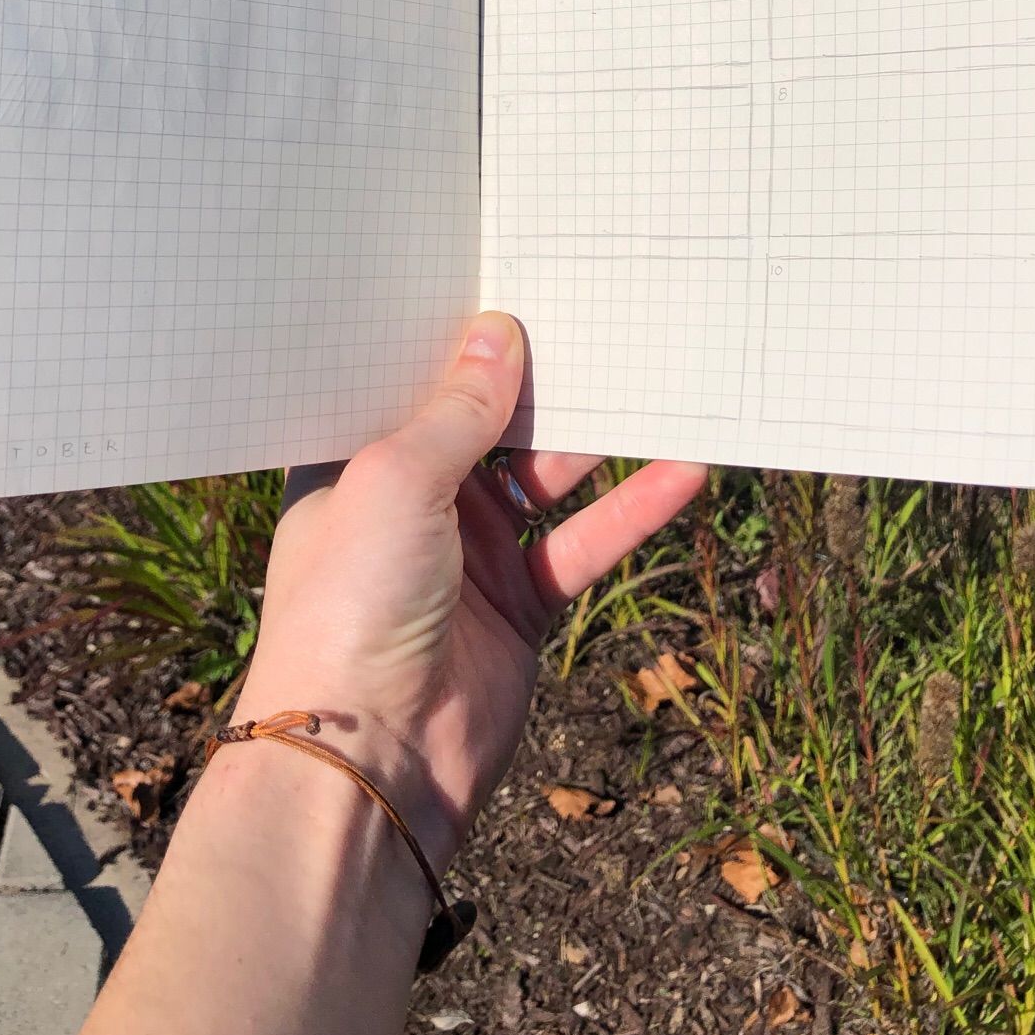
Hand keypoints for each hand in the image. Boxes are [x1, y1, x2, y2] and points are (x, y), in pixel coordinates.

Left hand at [231, 310, 708, 869]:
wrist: (369, 759)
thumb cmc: (350, 606)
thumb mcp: (397, 479)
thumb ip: (459, 409)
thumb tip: (500, 329)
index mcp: (352, 461)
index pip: (409, 381)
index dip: (455, 337)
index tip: (510, 275)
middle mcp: (409, 501)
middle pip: (488, 422)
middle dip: (540, 377)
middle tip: (604, 312)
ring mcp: (466, 554)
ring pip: (545, 477)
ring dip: (598, 439)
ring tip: (660, 378)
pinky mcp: (520, 605)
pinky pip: (583, 541)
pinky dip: (632, 509)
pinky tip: (683, 470)